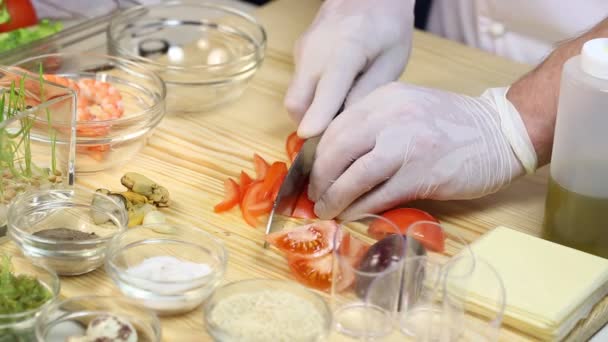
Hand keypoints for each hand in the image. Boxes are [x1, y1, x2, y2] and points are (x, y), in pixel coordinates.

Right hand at [284, 0, 413, 137]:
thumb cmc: (387, 25)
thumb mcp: (392, 61)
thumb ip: (367, 94)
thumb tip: (344, 124)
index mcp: (345, 50)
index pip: (325, 92)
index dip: (317, 120)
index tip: (313, 142)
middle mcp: (315, 51)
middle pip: (297, 103)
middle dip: (310, 125)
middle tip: (336, 136)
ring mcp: (302, 51)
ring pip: (296, 97)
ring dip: (312, 112)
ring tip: (341, 111)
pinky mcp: (299, 53)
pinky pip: (299, 86)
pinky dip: (313, 98)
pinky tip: (336, 94)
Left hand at [308, 83, 536, 218]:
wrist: (501, 132)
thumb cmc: (453, 124)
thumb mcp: (408, 108)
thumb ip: (374, 125)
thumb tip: (336, 157)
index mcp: (385, 98)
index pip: (335, 127)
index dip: (316, 154)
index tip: (311, 172)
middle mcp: (391, 117)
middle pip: (336, 151)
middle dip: (319, 178)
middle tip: (314, 195)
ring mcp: (406, 146)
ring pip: (353, 176)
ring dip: (334, 198)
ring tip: (326, 210)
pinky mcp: (420, 175)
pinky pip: (378, 196)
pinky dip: (359, 208)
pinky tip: (351, 215)